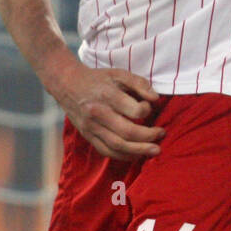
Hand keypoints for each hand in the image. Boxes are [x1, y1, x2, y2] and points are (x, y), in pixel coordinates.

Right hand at [50, 54, 164, 160]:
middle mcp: (98, 113)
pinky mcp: (88, 136)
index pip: (134, 110)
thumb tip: (156, 98)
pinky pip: (106, 151)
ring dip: (139, 151)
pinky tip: (136, 155)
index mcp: (108, 95)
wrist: (67, 84)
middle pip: (127, 132)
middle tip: (162, 135)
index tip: (149, 106)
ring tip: (154, 150)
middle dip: (148, 137)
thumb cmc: (98, 79)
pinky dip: (123, 156)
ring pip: (117, 146)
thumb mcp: (119, 73)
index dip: (147, 110)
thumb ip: (139, 83)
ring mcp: (91, 127)